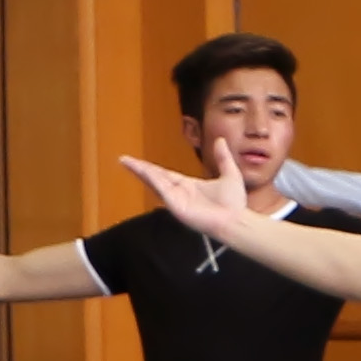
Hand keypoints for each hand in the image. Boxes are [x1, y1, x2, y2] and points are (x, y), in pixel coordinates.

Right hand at [114, 149, 255, 237]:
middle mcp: (179, 193)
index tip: (138, 161)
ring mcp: (176, 200)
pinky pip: (163, 190)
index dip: (151, 167)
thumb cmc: (233, 203)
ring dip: (141, 172)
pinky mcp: (177, 207)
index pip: (165, 174)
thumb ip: (223, 158)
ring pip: (155, 182)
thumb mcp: (229, 174)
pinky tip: (144, 171)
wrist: (236, 220)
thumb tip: (220, 140)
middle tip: (124, 160)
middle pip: (155, 177)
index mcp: (188, 186)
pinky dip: (153, 180)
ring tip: (127, 162)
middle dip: (139, 168)